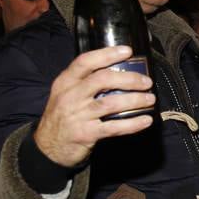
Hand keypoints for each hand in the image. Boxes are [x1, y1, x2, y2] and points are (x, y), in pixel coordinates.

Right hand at [34, 46, 155, 166]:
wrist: (47, 147)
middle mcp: (70, 96)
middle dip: (129, 79)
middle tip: (147, 82)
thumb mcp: (65, 94)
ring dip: (135, 100)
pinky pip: (114, 127)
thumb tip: (121, 71)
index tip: (128, 51)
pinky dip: (133, 124)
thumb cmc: (63, 115)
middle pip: (103, 80)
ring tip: (150, 99)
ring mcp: (78, 116)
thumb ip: (85, 82)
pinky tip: (146, 120)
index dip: (107, 54)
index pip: (85, 62)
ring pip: (111, 103)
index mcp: (65, 82)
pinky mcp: (86, 134)